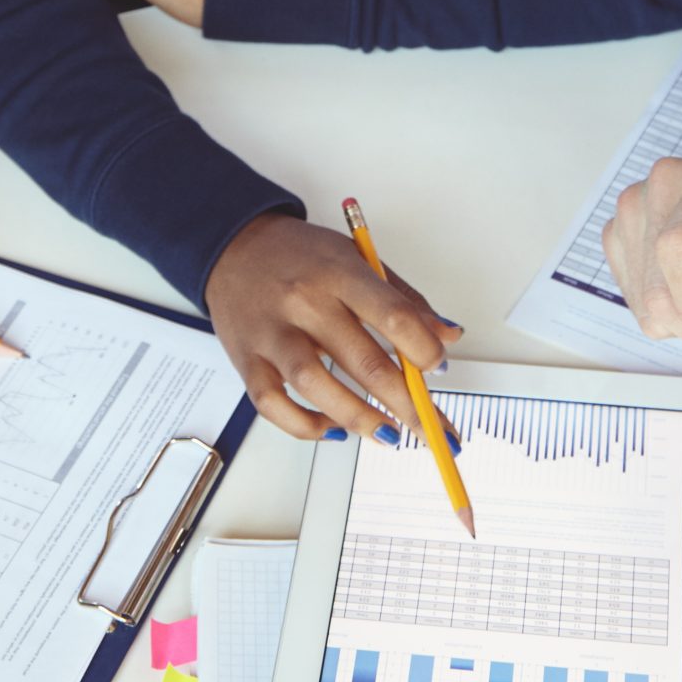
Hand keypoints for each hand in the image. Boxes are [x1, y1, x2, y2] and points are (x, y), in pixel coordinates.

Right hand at [205, 213, 463, 440]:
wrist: (234, 247)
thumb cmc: (301, 256)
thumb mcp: (357, 259)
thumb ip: (404, 299)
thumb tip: (448, 337)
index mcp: (339, 272)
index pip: (392, 315)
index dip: (423, 349)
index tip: (439, 369)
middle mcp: (304, 302)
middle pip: (363, 360)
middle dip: (406, 403)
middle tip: (434, 430)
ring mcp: (272, 333)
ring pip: (316, 385)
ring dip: (359, 418)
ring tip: (389, 435)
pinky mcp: (247, 359)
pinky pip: (273, 403)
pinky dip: (304, 425)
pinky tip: (333, 430)